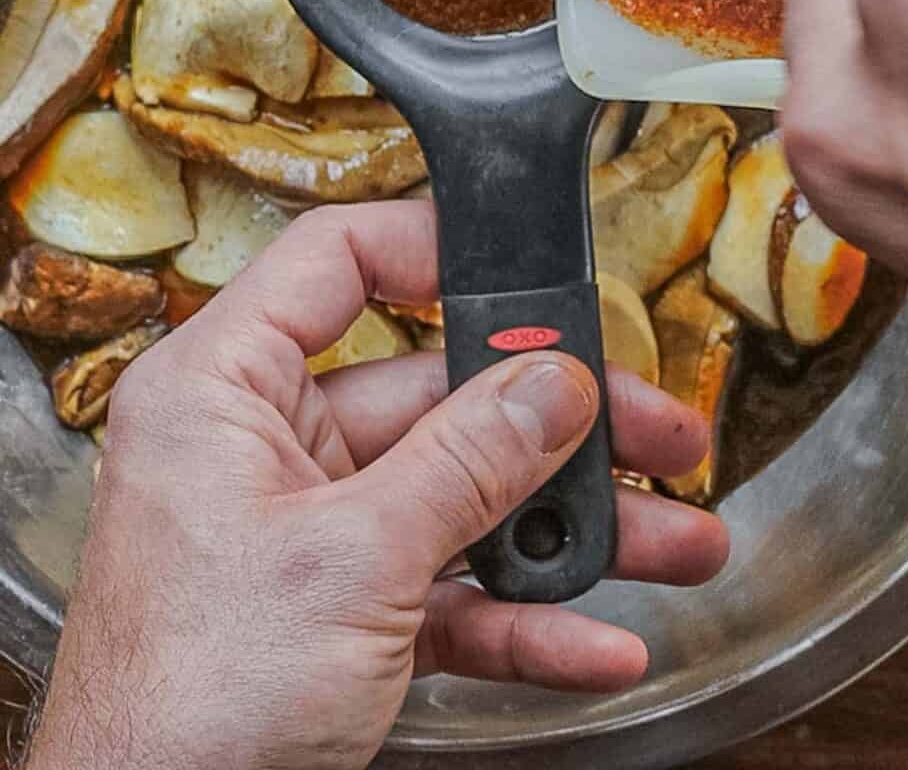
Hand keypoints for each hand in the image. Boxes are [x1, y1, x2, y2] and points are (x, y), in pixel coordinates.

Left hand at [26, 201, 727, 769]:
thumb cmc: (184, 709)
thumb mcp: (350, 562)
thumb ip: (466, 463)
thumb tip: (554, 385)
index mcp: (225, 390)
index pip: (335, 263)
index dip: (435, 250)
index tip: (529, 272)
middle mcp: (267, 448)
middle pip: (434, 394)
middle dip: (556, 427)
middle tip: (649, 428)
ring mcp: (308, 531)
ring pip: (460, 499)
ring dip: (567, 530)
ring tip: (669, 536)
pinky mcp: (340, 611)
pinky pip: (449, 589)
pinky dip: (523, 617)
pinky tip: (595, 638)